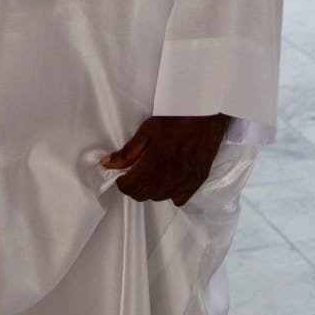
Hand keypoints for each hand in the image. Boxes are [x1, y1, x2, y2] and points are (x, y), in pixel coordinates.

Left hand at [101, 114, 232, 205]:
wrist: (207, 114)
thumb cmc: (177, 119)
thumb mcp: (147, 131)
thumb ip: (127, 152)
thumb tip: (107, 164)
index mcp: (153, 167)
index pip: (128, 188)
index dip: (121, 179)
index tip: (123, 170)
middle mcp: (169, 180)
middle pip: (141, 195)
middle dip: (134, 184)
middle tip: (137, 168)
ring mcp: (184, 184)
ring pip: (158, 198)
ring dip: (151, 189)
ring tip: (153, 170)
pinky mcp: (197, 182)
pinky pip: (178, 199)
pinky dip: (171, 193)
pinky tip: (170, 178)